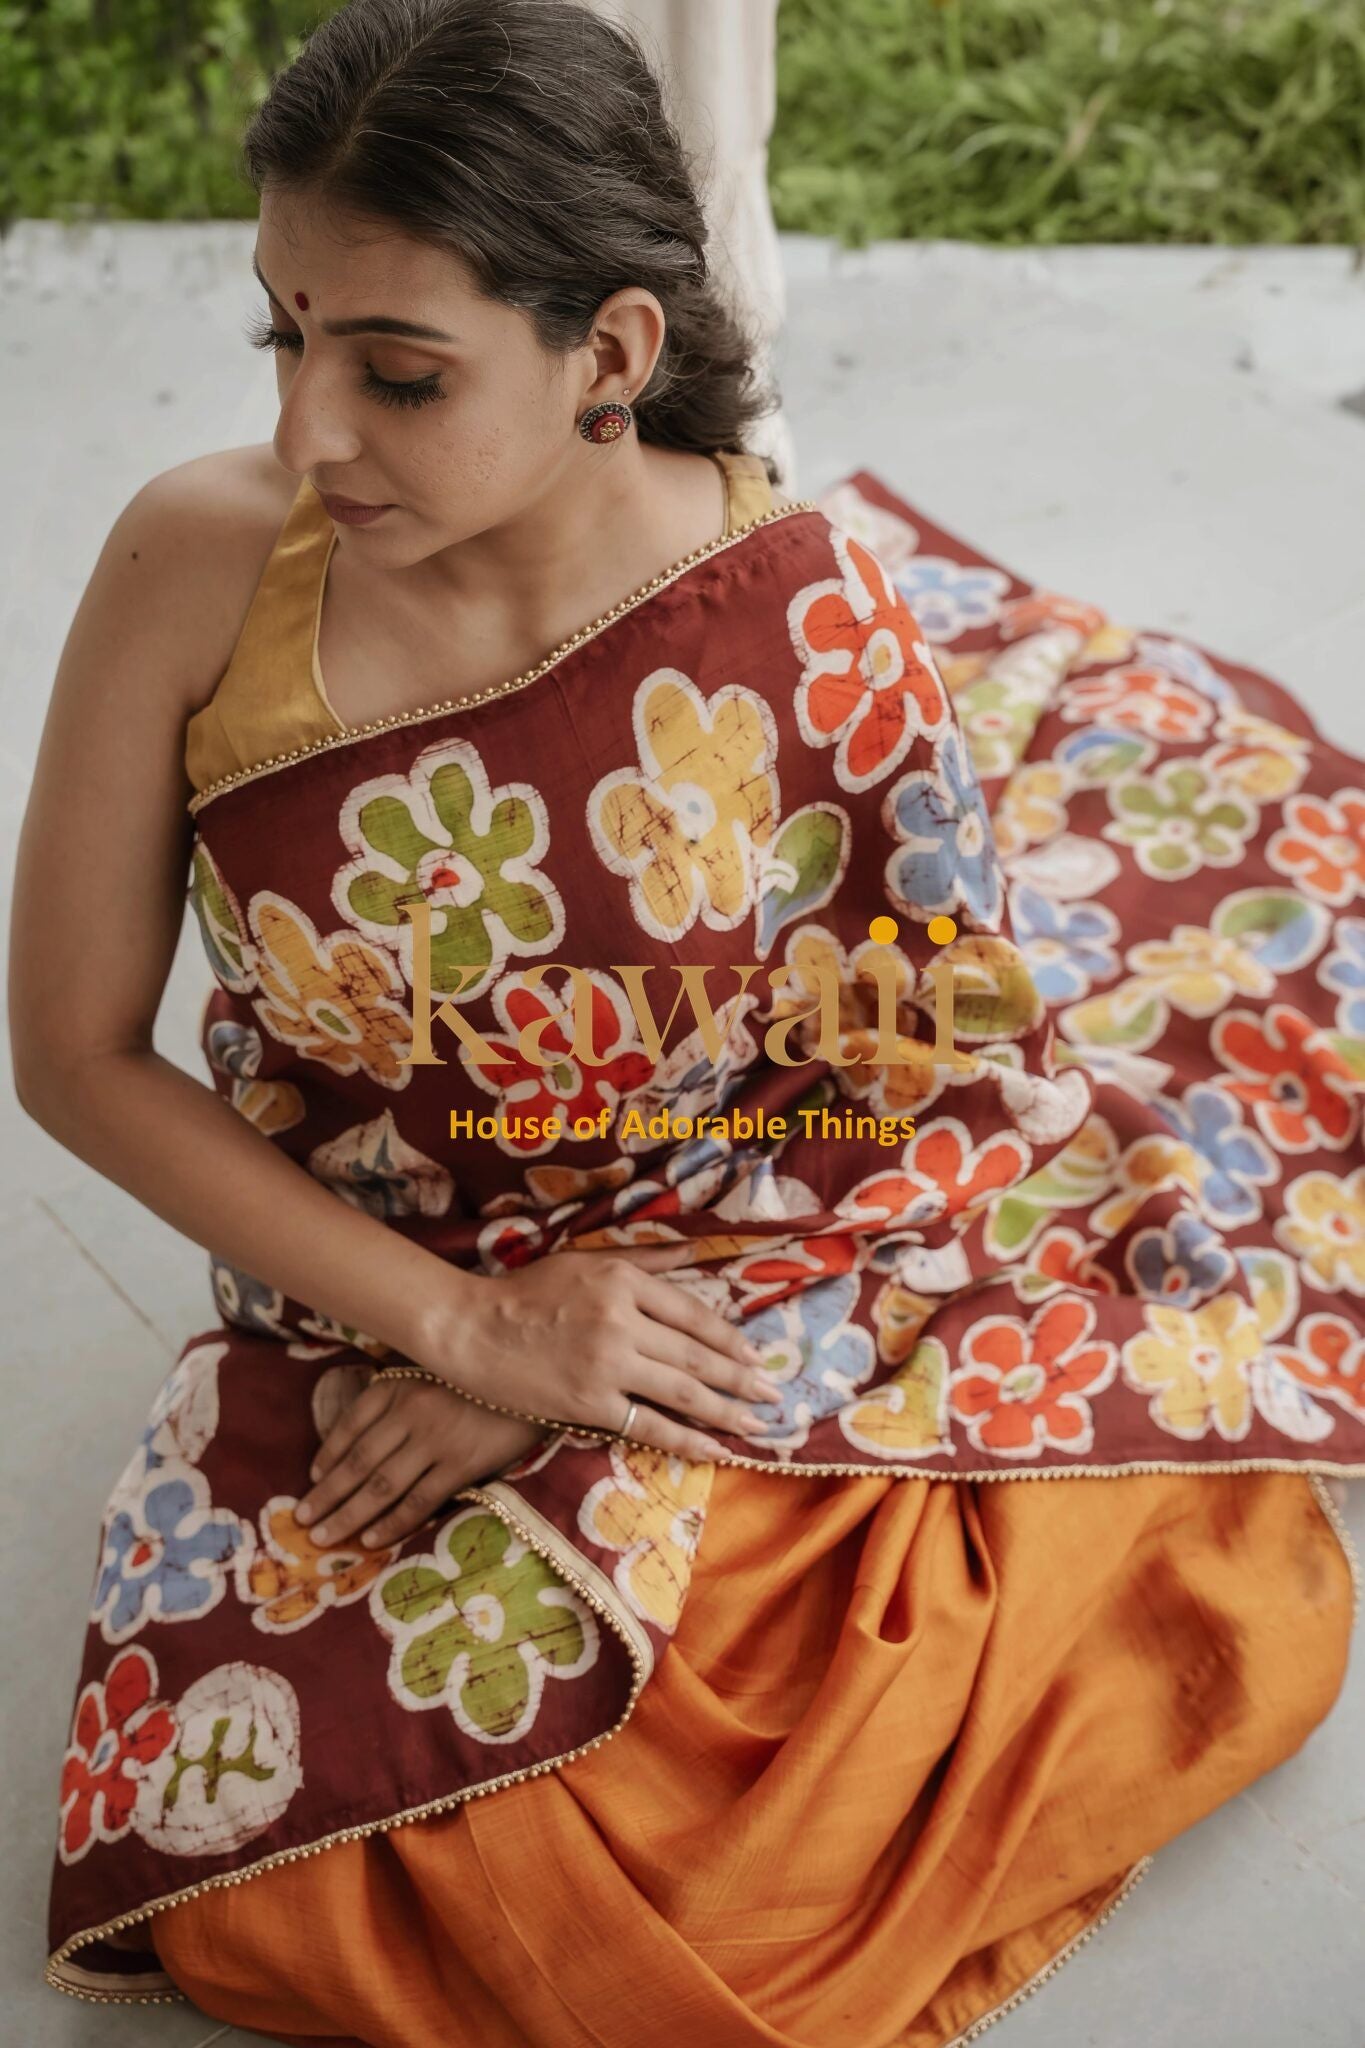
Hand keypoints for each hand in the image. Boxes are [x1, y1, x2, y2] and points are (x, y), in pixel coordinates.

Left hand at [295, 1376, 548, 1549]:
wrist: (541, 1373)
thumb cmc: (486, 1370)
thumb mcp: (435, 1364)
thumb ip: (404, 1385)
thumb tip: (371, 1415)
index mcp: (399, 1383)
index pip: (350, 1424)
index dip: (328, 1454)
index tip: (313, 1478)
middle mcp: (410, 1410)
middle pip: (358, 1461)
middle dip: (326, 1494)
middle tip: (301, 1521)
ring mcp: (435, 1438)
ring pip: (380, 1485)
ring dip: (348, 1514)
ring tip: (323, 1537)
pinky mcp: (462, 1462)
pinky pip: (419, 1499)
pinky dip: (392, 1522)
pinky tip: (371, 1540)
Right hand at [424, 1241, 784, 1462]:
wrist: (469, 1328)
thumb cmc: (526, 1291)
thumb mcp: (586, 1259)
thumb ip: (646, 1260)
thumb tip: (698, 1252)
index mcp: (623, 1281)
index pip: (693, 1314)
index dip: (730, 1339)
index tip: (756, 1356)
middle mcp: (621, 1320)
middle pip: (696, 1355)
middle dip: (742, 1378)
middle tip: (775, 1394)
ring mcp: (606, 1364)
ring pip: (681, 1391)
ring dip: (726, 1410)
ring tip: (756, 1423)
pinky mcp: (588, 1402)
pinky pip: (648, 1424)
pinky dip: (685, 1438)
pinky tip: (713, 1447)